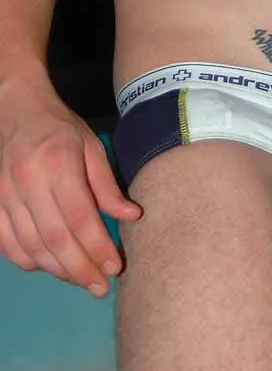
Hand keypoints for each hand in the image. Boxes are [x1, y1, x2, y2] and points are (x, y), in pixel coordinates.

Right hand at [0, 81, 140, 295]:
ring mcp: (6, 195)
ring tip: (81, 280)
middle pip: (55, 239)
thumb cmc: (61, 129)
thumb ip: (108, 184)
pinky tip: (51, 266)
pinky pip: (9, 244)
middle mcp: (29, 182)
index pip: (80, 217)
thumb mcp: (92, 146)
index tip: (115, 266)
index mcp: (59, 163)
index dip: (98, 247)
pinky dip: (30, 261)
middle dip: (80, 268)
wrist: (18, 111)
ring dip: (58, 270)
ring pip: (31, 247)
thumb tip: (131, 216)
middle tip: (100, 287)